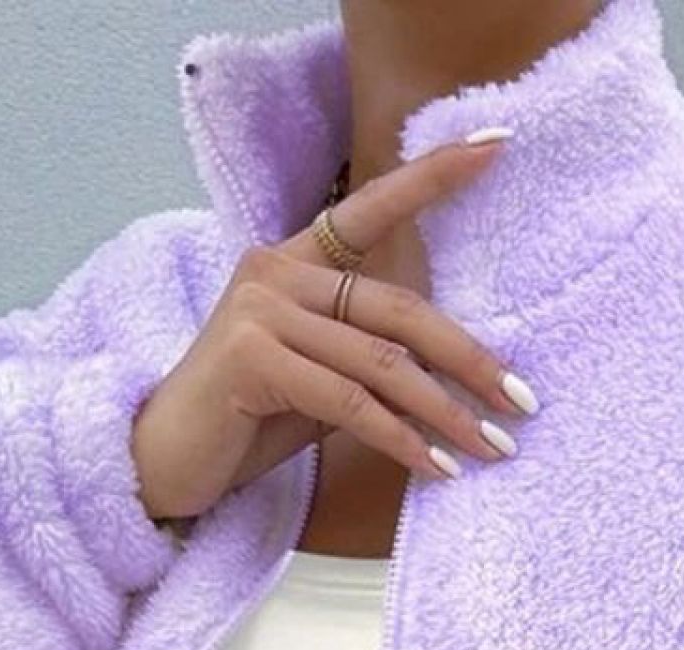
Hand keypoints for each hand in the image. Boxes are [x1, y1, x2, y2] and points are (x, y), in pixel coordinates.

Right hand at [130, 134, 533, 522]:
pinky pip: (351, 400)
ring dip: (445, 413)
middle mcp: (275, 270)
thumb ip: (369, 358)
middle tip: (520, 402)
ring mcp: (260, 309)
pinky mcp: (253, 357)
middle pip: (399, 307)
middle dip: (469, 359)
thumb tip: (458, 375)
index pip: (371, 207)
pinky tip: (434, 468)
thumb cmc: (246, 421)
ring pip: (382, 362)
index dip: (433, 176)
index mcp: (294, 261)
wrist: (163, 462)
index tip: (497, 146)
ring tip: (490, 449)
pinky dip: (400, 439)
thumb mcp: (319, 380)